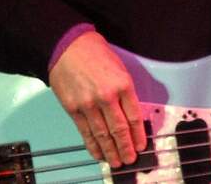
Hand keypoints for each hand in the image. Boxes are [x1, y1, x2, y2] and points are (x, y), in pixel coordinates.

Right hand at [49, 31, 146, 166]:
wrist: (69, 48)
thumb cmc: (98, 55)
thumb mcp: (120, 70)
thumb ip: (125, 93)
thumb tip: (131, 116)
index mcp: (123, 85)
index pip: (133, 116)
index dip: (137, 135)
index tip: (141, 146)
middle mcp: (107, 97)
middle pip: (119, 129)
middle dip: (125, 148)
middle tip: (129, 160)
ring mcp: (88, 104)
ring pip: (102, 134)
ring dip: (110, 151)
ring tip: (116, 162)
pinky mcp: (73, 109)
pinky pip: (85, 131)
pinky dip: (92, 145)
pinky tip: (98, 154)